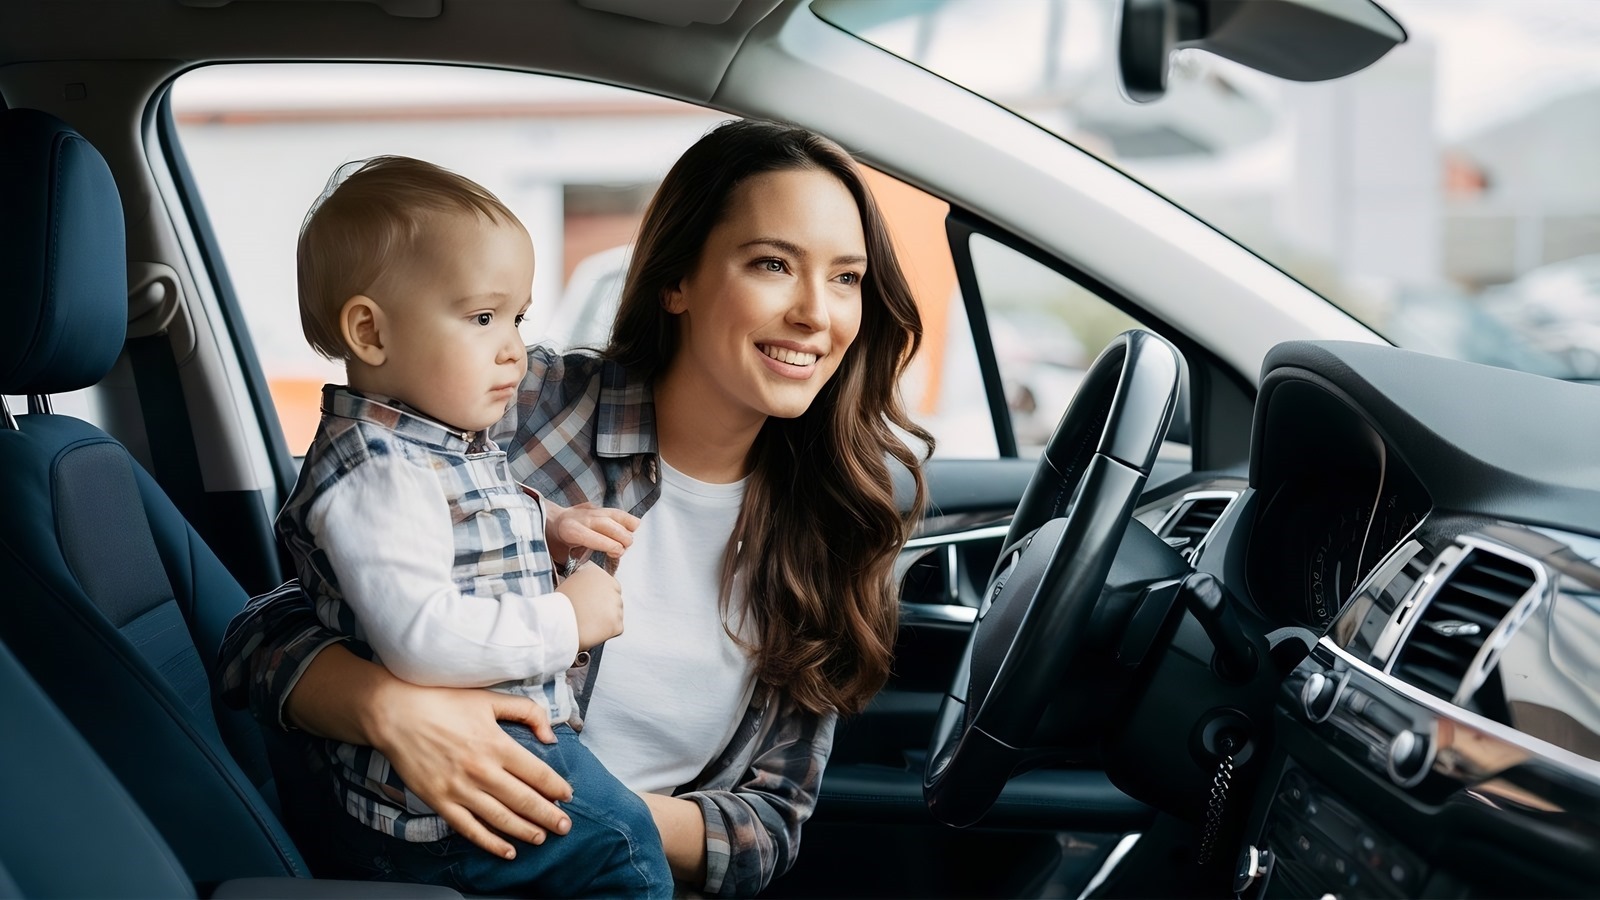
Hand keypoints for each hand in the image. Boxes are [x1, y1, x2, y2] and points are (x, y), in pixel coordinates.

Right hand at [367, 677, 575, 859]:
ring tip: (542, 838)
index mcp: (496, 744)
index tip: (567, 796)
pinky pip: (470, 829)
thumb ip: (526, 712)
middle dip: (549, 816)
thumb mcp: (489, 699)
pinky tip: (507, 851)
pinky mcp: (440, 802)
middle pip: (524, 800)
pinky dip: (491, 843)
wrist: (395, 714)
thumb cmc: (442, 702)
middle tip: (565, 826)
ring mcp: (459, 789)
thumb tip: (550, 735)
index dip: (556, 787)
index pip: (537, 773)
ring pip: (501, 819)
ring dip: (525, 831)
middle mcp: (481, 771)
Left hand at [540, 497, 639, 565]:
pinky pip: (616, 512)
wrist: (548, 520)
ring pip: (615, 515)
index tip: (618, 553)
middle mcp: (581, 517)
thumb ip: (573, 565)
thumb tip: (590, 576)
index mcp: (569, 530)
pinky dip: (626, 520)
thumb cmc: (555, 542)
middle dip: (621, 538)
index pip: (595, 537)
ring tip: (629, 541)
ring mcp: (590, 510)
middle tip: (624, 550)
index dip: (610, 545)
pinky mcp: (597, 507)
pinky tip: (633, 528)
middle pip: (608, 525)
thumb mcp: (559, 556)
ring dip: (626, 529)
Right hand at [560, 560, 623, 649]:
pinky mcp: (617, 623)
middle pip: (614, 598)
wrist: (558, 624)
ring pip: (616, 613)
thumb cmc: (559, 606)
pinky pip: (616, 628)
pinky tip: (593, 630)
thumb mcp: (569, 582)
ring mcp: (616, 605)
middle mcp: (609, 585)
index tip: (593, 602)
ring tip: (588, 622)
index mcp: (597, 572)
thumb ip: (584, 580)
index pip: (608, 583)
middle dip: (605, 606)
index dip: (600, 595)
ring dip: (607, 619)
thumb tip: (589, 586)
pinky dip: (608, 632)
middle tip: (590, 614)